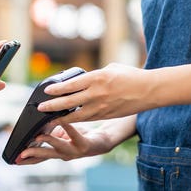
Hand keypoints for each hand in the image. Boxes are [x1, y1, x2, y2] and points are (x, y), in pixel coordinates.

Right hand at [16, 123, 111, 164]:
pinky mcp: (84, 145)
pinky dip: (67, 127)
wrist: (102, 141)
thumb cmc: (78, 137)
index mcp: (56, 153)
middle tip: (21, 154)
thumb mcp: (60, 136)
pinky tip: (62, 120)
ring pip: (58, 147)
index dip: (26, 160)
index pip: (38, 158)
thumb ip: (49, 135)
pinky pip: (74, 135)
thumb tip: (35, 130)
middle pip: (45, 155)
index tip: (15, 160)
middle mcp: (64, 155)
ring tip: (38, 137)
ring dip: (48, 142)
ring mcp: (74, 152)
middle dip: (33, 155)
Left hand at [37, 63, 152, 123]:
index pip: (71, 85)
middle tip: (41, 108)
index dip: (57, 90)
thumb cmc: (130, 76)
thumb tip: (80, 80)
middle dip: (52, 106)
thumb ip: (93, 75)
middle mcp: (96, 93)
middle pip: (69, 102)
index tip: (46, 92)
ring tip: (49, 120)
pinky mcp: (105, 115)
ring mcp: (100, 106)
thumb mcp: (110, 68)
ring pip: (75, 115)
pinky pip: (85, 119)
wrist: (149, 90)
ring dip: (60, 118)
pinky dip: (73, 121)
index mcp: (97, 78)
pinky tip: (65, 121)